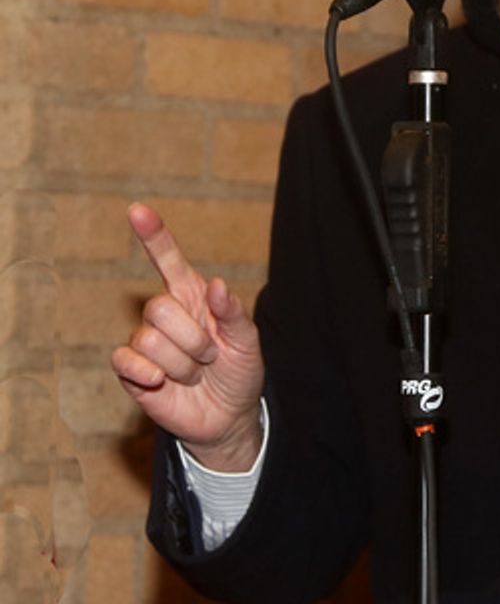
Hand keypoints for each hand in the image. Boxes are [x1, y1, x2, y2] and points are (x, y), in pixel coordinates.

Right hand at [111, 203, 265, 471]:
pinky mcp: (132, 370)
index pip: (170, 262)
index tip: (137, 210)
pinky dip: (149, 373)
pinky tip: (162, 383)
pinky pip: (125, 360)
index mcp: (194, 298)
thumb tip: (218, 285)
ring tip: (194, 374)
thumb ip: (234, 313)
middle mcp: (167, 315)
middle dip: (193, 339)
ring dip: (182, 364)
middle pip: (159, 307)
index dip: (154, 236)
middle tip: (209, 357)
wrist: (228, 415)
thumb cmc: (239, 371)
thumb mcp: (248, 342)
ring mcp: (147, 342)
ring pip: (150, 339)